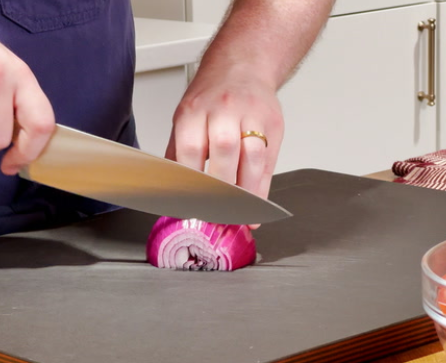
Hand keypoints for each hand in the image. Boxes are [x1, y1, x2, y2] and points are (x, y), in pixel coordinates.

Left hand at [166, 63, 283, 203]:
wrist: (242, 65)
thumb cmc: (211, 95)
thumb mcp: (185, 116)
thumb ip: (179, 151)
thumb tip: (172, 189)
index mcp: (194, 110)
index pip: (191, 149)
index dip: (192, 180)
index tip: (191, 204)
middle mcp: (223, 110)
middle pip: (224, 151)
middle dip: (220, 187)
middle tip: (215, 212)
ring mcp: (251, 115)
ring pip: (252, 157)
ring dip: (245, 191)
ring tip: (238, 214)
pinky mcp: (273, 123)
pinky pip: (269, 161)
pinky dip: (262, 187)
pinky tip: (256, 207)